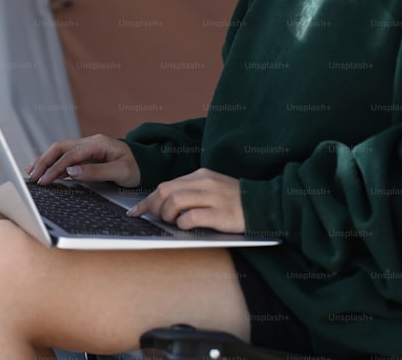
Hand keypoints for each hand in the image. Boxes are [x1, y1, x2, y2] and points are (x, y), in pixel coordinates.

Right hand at [25, 134, 139, 186]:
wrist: (148, 163)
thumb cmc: (137, 167)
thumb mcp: (120, 171)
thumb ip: (96, 171)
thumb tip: (72, 171)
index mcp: (97, 143)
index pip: (70, 155)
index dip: (55, 168)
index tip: (44, 181)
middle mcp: (89, 142)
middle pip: (59, 148)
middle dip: (43, 161)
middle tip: (32, 177)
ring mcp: (87, 148)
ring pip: (60, 151)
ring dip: (45, 161)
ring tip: (32, 173)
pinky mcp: (86, 155)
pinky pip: (66, 157)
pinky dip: (53, 164)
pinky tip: (45, 172)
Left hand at [128, 168, 244, 232]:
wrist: (266, 205)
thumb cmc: (235, 200)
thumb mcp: (211, 188)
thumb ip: (190, 192)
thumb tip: (163, 204)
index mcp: (200, 175)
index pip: (166, 185)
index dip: (148, 200)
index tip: (136, 211)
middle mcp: (205, 183)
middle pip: (165, 191)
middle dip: (153, 207)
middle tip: (155, 219)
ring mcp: (213, 197)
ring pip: (175, 201)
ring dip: (167, 214)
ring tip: (172, 222)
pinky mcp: (221, 213)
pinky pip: (192, 216)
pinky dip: (182, 223)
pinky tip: (185, 226)